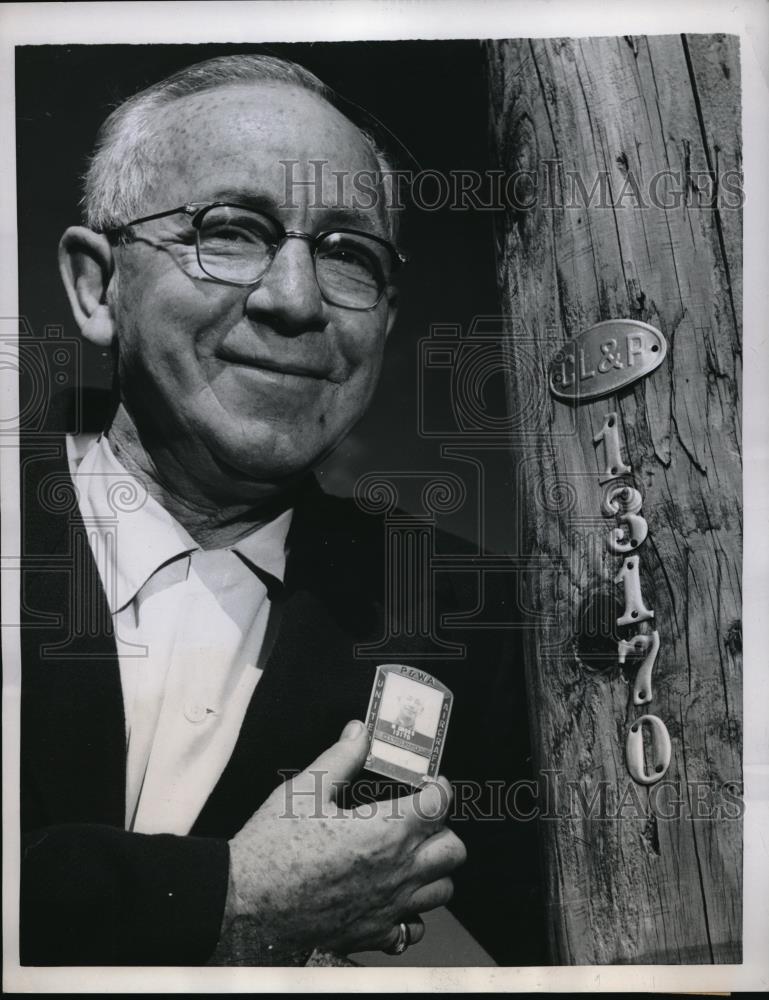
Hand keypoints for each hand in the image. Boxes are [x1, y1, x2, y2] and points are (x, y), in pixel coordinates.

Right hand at [223, 719, 465, 956]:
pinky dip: (412, 915)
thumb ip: (341, 758)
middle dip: (443, 828)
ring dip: (434, 869)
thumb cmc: (272, 846)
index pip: (439, 805)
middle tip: (421, 817)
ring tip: (412, 855)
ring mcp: (388, 907)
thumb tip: (359, 733)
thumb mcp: (305, 788)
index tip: (430, 783)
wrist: (244, 901)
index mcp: (385, 831)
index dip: (439, 788)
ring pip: (442, 890)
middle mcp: (396, 872)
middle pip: (452, 850)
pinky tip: (394, 897)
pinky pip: (412, 930)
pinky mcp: (372, 933)